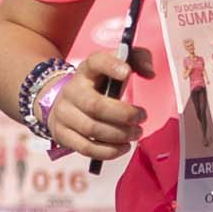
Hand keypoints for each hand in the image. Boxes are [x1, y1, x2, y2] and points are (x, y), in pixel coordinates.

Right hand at [41, 42, 143, 164]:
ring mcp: (63, 113)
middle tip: (142, 118)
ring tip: (136, 133)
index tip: (127, 73)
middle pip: (96, 105)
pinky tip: (123, 147)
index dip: (111, 66)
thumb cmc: (100, 85)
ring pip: (92, 129)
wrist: (66, 102)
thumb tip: (150, 74)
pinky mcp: (62, 134)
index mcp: (86, 70)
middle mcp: (71, 90)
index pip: (95, 62)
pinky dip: (109, 151)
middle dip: (124, 115)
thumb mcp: (117, 67)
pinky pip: (86, 148)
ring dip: (120, 135)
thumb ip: (138, 60)